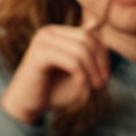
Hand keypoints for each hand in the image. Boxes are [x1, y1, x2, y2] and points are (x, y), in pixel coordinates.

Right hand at [0, 0, 111, 124]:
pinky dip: (82, 75)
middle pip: (87, 37)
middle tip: (101, 83)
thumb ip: (92, 59)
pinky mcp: (39, 55)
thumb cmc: (53, 90)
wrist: (26, 104)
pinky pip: (72, 61)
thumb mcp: (79, 73)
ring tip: (95, 86)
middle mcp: (48, 32)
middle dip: (100, 61)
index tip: (105, 77)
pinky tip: (81, 85)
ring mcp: (42, 41)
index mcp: (57, 33)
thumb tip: (109, 43)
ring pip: (80, 49)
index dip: (103, 54)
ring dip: (93, 70)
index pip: (90, 33)